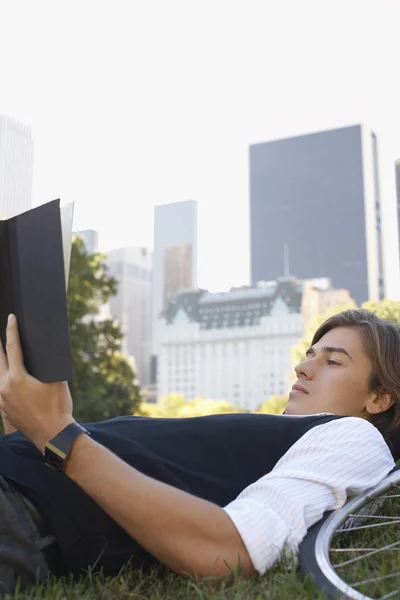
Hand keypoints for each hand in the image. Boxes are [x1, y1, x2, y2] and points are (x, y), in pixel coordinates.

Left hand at [0, 314, 74, 451]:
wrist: (54, 435)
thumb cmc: (58, 407)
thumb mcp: (57, 381)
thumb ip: (47, 366)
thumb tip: (45, 354)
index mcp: (17, 378)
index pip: (12, 348)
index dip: (11, 331)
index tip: (11, 318)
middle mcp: (4, 388)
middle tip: (0, 334)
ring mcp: (2, 401)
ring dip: (0, 364)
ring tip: (4, 356)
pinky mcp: (4, 411)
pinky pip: (0, 391)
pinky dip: (3, 381)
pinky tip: (9, 379)